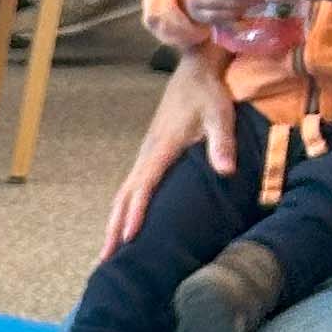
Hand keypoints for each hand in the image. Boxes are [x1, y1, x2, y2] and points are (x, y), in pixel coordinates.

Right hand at [99, 50, 234, 255]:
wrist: (194, 70)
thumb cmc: (208, 92)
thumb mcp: (220, 113)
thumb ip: (222, 142)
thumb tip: (226, 171)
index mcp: (161, 149)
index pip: (143, 187)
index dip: (136, 213)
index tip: (129, 238)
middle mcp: (147, 154)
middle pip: (123, 198)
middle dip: (113, 229)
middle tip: (105, 260)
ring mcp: (144, 155)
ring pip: (122, 195)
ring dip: (113, 223)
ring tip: (107, 252)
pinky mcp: (148, 156)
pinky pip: (129, 189)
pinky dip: (122, 211)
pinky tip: (122, 226)